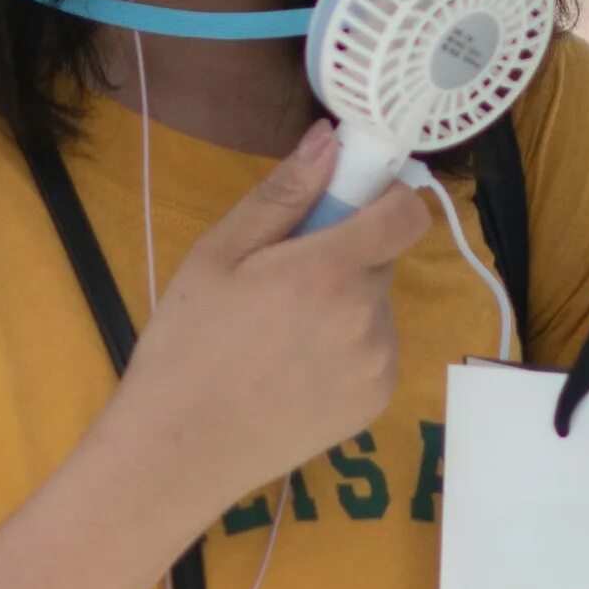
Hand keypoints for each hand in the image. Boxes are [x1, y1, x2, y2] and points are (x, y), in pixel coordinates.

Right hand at [106, 120, 427, 519]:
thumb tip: (330, 139)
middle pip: (383, 258)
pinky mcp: (377, 400)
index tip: (343, 205)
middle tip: (282, 279)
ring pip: (377, 305)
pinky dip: (347, 346)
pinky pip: (375, 349)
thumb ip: (284, 194)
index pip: (406, 214)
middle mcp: (370, 318)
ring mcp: (379, 364)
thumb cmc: (188, 344)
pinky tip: (293, 367)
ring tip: (280, 332)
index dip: (383, 199)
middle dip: (345, 254)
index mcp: (332, 273)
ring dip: (345, 303)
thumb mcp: (219, 255)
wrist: (181, 448)